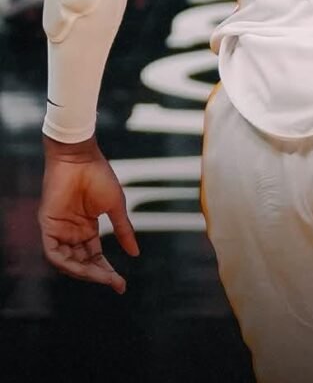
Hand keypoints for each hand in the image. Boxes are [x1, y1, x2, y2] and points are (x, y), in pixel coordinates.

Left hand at [38, 135, 139, 293]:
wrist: (81, 157)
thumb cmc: (99, 176)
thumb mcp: (115, 207)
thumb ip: (123, 230)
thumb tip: (135, 253)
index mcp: (87, 228)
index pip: (95, 257)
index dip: (106, 272)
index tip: (121, 284)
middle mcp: (71, 233)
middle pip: (82, 263)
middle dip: (98, 275)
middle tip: (115, 283)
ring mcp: (59, 230)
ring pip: (67, 262)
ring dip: (84, 272)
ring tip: (102, 277)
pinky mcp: (47, 225)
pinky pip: (53, 252)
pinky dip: (66, 262)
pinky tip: (81, 267)